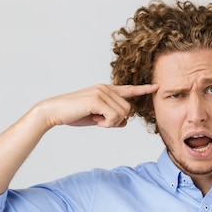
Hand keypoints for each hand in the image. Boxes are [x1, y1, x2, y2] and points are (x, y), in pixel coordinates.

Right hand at [38, 83, 158, 128]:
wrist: (55, 112)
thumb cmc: (74, 115)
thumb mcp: (96, 118)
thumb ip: (111, 119)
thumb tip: (125, 122)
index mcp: (106, 90)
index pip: (128, 90)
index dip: (143, 89)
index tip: (157, 87)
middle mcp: (106, 88)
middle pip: (128, 109)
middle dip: (117, 121)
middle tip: (100, 121)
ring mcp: (102, 92)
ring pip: (122, 114)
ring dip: (110, 123)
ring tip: (95, 119)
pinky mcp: (97, 99)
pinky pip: (114, 117)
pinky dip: (106, 124)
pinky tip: (94, 120)